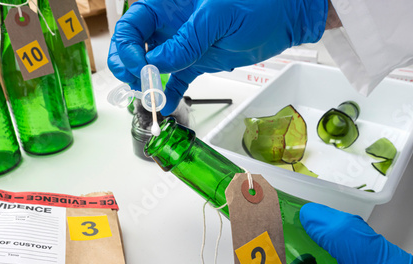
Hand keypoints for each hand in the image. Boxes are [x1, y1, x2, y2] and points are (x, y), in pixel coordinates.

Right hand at [108, 0, 328, 114]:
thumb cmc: (258, 2)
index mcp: (168, 4)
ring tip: (152, 100)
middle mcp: (171, 25)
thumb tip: (157, 63)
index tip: (139, 66)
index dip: (127, 47)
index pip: (133, 25)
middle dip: (131, 68)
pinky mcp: (198, 61)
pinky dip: (170, 93)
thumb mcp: (218, 16)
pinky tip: (166, 105)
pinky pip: (177, 79)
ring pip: (153, 66)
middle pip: (136, 47)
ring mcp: (184, 45)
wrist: (286, 16)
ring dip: (148, 84)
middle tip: (141, 86)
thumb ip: (187, 40)